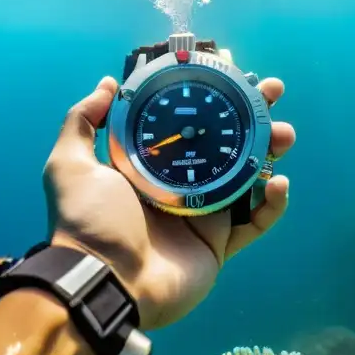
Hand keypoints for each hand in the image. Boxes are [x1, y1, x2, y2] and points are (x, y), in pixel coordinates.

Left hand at [43, 76, 294, 329]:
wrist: (106, 282)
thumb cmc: (89, 220)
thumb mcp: (70, 164)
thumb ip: (83, 121)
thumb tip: (109, 84)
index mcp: (147, 163)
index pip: (183, 120)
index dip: (208, 96)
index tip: (230, 72)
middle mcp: (176, 184)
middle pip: (222, 142)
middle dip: (250, 116)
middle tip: (271, 92)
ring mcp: (201, 214)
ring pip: (245, 176)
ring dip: (269, 151)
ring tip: (285, 134)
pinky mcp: (219, 245)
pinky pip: (254, 222)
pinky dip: (272, 204)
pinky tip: (278, 183)